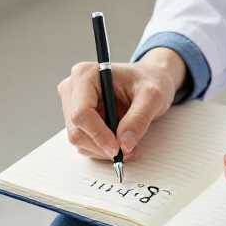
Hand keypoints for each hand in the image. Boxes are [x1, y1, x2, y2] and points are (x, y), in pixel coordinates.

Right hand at [57, 48, 185, 158]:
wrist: (150, 80)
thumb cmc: (150, 81)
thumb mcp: (152, 96)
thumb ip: (139, 119)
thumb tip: (124, 145)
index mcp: (86, 75)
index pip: (81, 113)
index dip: (98, 135)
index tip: (118, 149)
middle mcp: (73, 88)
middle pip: (77, 131)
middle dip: (102, 146)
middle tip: (127, 151)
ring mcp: (72, 104)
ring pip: (79, 140)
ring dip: (103, 149)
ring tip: (127, 143)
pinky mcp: (77, 119)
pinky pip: (84, 143)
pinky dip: (101, 149)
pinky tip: (119, 140)